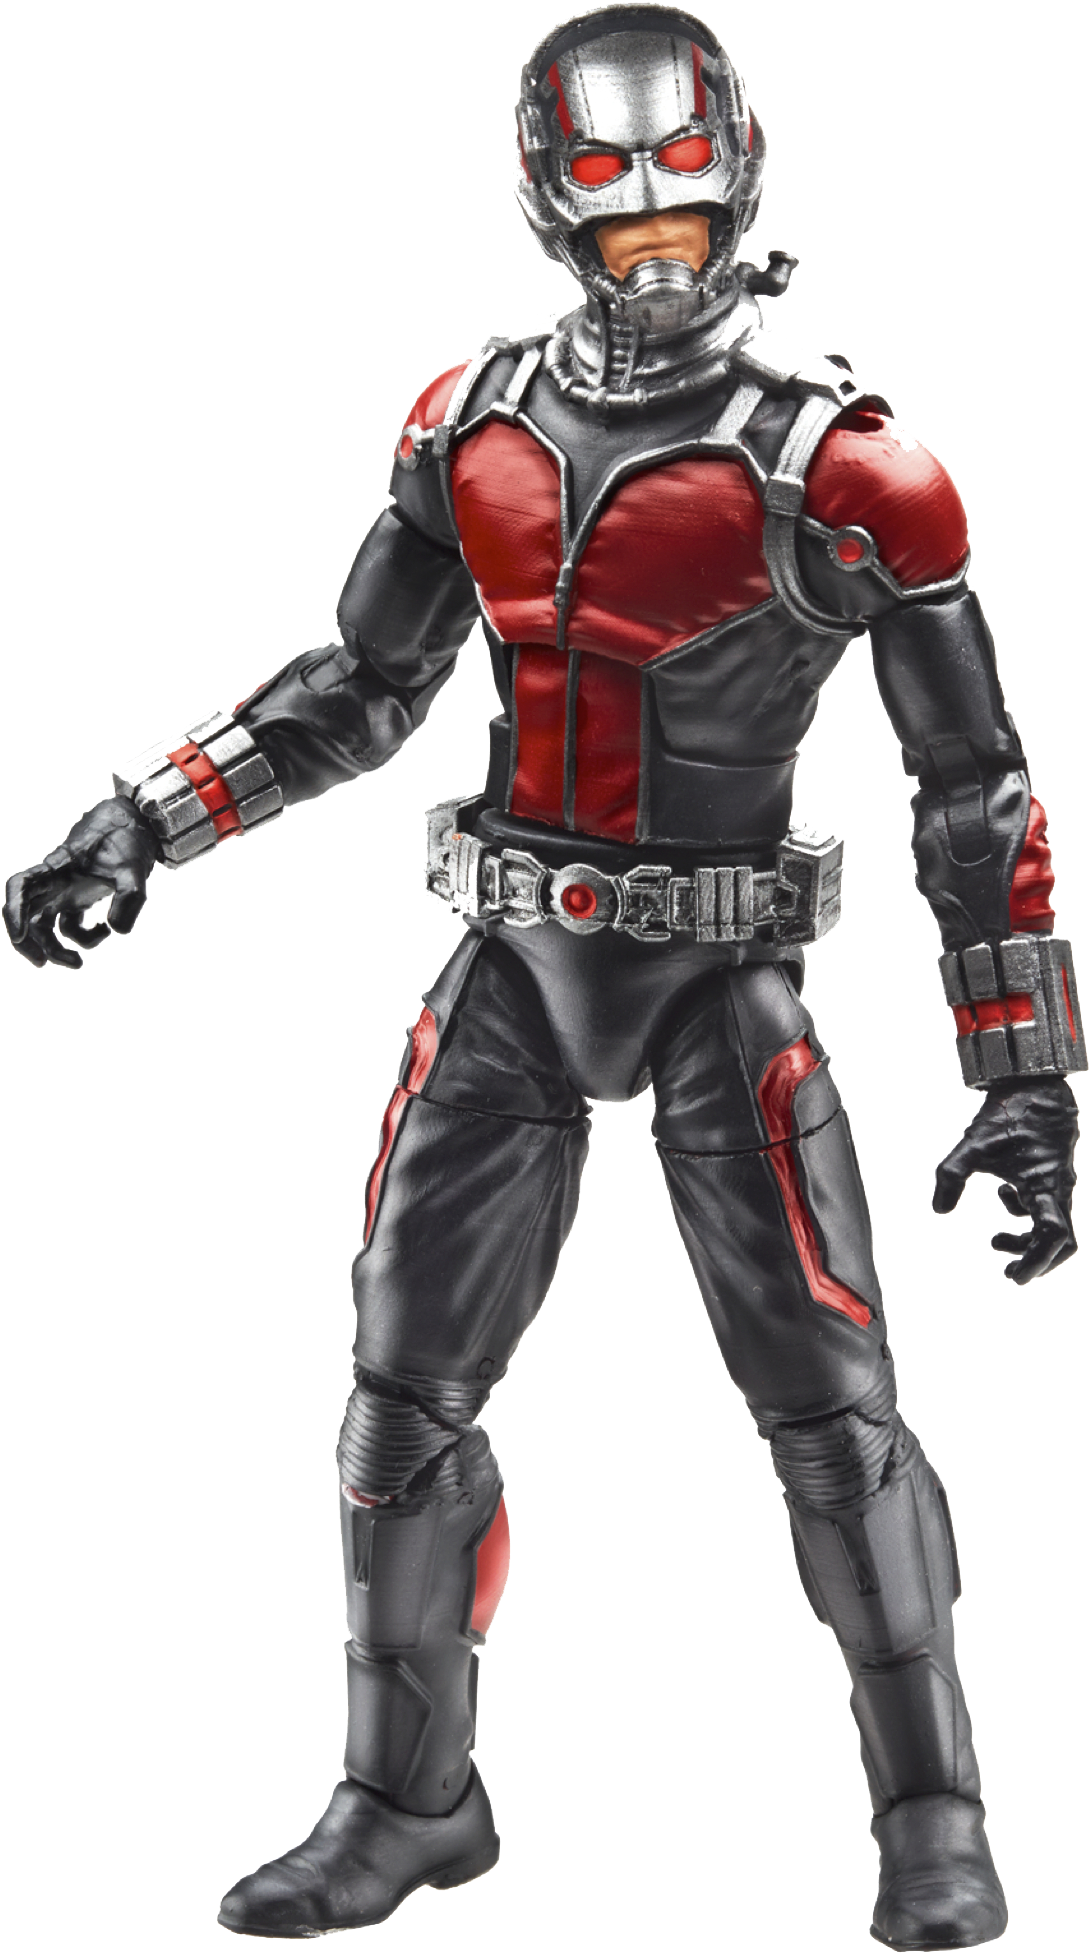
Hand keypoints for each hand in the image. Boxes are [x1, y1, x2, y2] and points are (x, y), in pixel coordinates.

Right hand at [4, 796, 160, 970]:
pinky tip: (105, 931)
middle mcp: (54, 881)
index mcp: (57, 867)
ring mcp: (64, 891)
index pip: (21, 886)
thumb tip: (117, 930)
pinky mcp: (77, 899)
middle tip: (42, 963)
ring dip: (54, 948)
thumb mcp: (134, 869)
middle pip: (25, 914)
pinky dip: (83, 936)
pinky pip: (69, 925)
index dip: (14, 911)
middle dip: (28, 942)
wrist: (135, 826)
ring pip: (44, 925)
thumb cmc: (127, 841)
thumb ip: (129, 898)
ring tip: (77, 963)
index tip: (19, 936)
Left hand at [933, 1078, 1078, 1283]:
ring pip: (1051, 1223)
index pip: (1052, 1239)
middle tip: (1007, 1271)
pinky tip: (1002, 1196)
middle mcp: (1057, 1187)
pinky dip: (1024, 1211)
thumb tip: (939, 1209)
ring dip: (1026, 1238)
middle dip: (1034, 1260)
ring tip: (994, 1242)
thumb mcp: (971, 1146)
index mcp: (1043, 1186)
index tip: (1013, 1277)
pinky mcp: (1052, 1171)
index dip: (1036, 1264)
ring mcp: (1058, 1180)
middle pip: (1059, 1241)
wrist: (1033, 1081)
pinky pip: (1046, 1203)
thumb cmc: (1006, 1113)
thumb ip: (951, 1177)